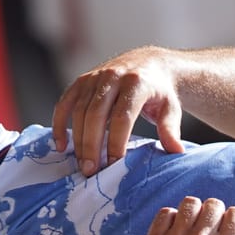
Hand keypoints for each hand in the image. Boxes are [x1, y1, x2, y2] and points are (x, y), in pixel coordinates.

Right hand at [52, 47, 185, 175]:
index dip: (115, 142)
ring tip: (82, 165)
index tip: (113, 165)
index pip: (122, 117)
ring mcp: (94, 77)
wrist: (149, 64)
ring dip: (77, 140)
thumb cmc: (160, 92)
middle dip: (91, 145)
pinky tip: (61, 145)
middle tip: (90, 171)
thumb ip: (170, 129)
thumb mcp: (171, 108)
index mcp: (136, 83)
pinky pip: (65, 103)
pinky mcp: (81, 81)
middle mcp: (113, 77)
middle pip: (96, 114)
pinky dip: (59, 124)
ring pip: (79, 111)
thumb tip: (175, 151)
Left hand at [129, 197, 234, 234]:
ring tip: (192, 228)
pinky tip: (174, 233)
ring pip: (191, 203)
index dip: (234, 222)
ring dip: (194, 213)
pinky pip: (166, 213)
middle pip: (214, 205)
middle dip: (215, 215)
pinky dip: (171, 219)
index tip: (227, 233)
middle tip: (209, 231)